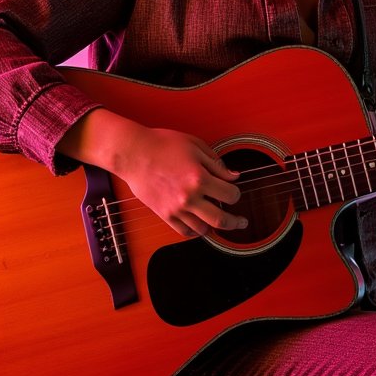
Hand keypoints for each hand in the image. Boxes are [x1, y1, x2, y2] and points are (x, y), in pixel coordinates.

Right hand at [58, 109, 245, 237]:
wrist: (134, 152)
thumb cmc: (162, 144)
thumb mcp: (196, 146)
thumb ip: (217, 163)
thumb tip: (233, 176)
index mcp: (200, 178)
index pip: (230, 195)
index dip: (236, 193)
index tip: (234, 192)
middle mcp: (189, 197)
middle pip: (221, 219)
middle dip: (235, 222)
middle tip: (241, 222)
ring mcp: (176, 208)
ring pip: (203, 229)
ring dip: (214, 226)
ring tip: (218, 222)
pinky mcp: (164, 214)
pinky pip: (184, 231)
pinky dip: (195, 231)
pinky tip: (200, 225)